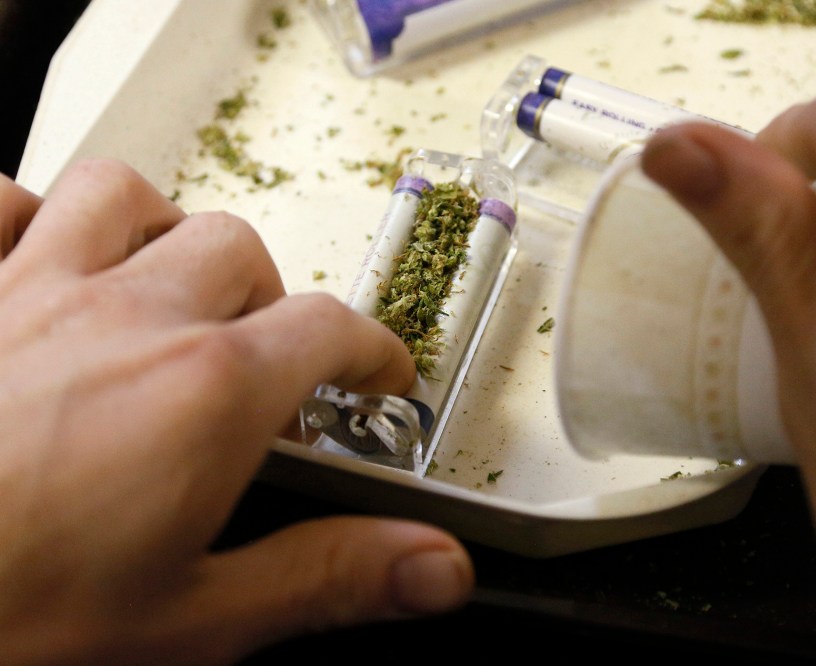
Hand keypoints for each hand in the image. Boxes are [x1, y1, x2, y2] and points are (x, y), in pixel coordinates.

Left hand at [0, 160, 473, 663]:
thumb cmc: (8, 618)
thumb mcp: (191, 621)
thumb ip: (329, 577)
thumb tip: (436, 566)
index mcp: (204, 393)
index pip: (330, 330)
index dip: (371, 348)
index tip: (376, 373)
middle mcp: (126, 317)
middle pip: (238, 253)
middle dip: (269, 301)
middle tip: (260, 362)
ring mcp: (28, 288)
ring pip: (127, 199)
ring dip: (162, 235)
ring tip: (166, 290)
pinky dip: (27, 216)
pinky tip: (40, 260)